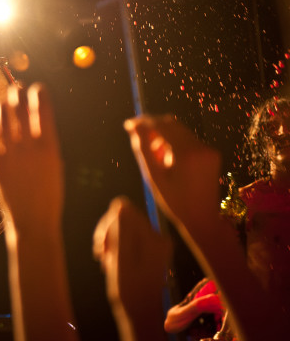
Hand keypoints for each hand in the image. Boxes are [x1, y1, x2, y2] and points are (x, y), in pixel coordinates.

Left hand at [0, 83, 63, 230]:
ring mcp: (9, 155)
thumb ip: (46, 138)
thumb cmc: (48, 192)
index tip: (36, 89)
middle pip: (18, 105)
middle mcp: (28, 147)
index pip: (42, 106)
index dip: (37, 92)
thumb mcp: (55, 162)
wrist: (33, 222)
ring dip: (0, 106)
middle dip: (16, 93)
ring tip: (1, 106)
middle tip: (15, 92)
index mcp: (49, 145)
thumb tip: (36, 113)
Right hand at [93, 197, 171, 324]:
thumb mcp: (121, 258)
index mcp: (155, 237)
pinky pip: (125, 239)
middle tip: (101, 254)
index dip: (108, 225)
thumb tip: (120, 203)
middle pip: (123, 218)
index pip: (124, 210)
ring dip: (109, 242)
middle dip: (108, 234)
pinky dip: (114, 248)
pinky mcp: (146, 250)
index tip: (103, 245)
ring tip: (106, 261)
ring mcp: (152, 244)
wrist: (138, 313)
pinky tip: (111, 262)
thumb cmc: (129, 290)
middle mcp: (157, 237)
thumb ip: (122, 229)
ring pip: (121, 228)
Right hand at [124, 115, 221, 230]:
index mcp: (187, 153)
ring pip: (180, 131)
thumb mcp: (153, 176)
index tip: (129, 125)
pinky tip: (167, 160)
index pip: (162, 126)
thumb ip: (143, 149)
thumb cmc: (174, 200)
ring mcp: (208, 149)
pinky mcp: (212, 153)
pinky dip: (175, 144)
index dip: (144, 123)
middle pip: (172, 124)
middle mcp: (201, 147)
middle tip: (137, 138)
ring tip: (154, 155)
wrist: (202, 217)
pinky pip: (189, 140)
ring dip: (164, 137)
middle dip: (154, 128)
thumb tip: (134, 128)